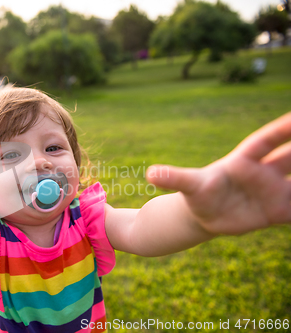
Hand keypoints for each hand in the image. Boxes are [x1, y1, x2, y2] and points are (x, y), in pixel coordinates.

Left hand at [147, 112, 290, 235]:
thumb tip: (150, 174)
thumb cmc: (198, 194)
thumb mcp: (190, 186)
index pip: (266, 140)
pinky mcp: (280, 210)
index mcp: (243, 161)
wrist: (206, 214)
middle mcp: (264, 172)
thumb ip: (174, 178)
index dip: (283, 129)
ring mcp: (275, 190)